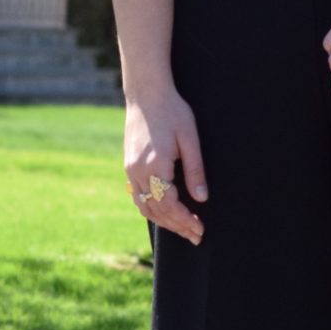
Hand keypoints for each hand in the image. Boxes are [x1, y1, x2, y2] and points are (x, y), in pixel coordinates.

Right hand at [123, 82, 207, 242]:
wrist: (146, 94)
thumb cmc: (172, 111)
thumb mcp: (190, 138)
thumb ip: (195, 169)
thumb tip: (201, 198)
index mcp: (155, 165)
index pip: (169, 204)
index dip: (184, 220)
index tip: (199, 229)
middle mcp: (138, 171)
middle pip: (157, 210)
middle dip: (177, 226)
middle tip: (196, 236)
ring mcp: (130, 170)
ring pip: (145, 206)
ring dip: (164, 221)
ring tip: (183, 229)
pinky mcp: (129, 166)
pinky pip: (138, 196)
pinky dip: (151, 210)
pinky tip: (164, 214)